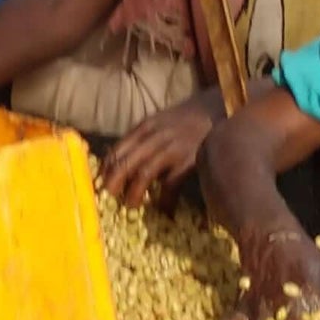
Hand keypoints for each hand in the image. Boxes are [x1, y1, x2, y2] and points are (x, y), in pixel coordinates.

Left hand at [99, 99, 216, 207]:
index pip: (117, 150)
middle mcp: (154, 136)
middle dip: (114, 182)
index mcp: (144, 127)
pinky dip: (165, 199)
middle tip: (109, 197)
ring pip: (144, 174)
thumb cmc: (187, 119)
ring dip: (134, 193)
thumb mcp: (160, 121)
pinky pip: (171, 183)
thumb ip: (143, 138)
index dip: (106, 169)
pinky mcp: (189, 159)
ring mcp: (172, 147)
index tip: (100, 184)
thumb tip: (122, 161)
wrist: (218, 110)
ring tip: (131, 205)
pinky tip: (164, 210)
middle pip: (126, 162)